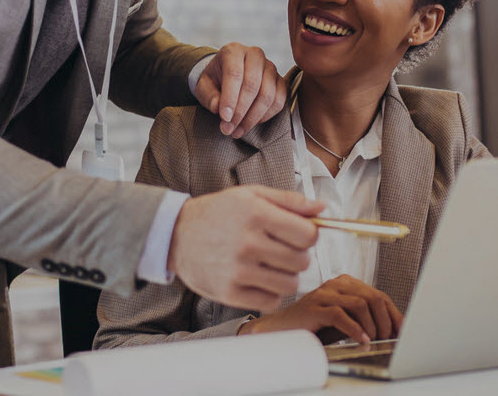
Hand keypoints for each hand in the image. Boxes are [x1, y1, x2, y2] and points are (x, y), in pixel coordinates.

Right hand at [167, 185, 322, 310]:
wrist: (176, 234)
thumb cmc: (216, 213)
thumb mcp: (252, 195)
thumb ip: (289, 201)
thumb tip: (321, 208)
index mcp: (256, 215)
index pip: (308, 235)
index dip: (309, 235)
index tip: (299, 234)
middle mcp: (248, 243)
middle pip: (302, 261)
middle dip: (298, 255)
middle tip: (282, 248)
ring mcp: (239, 270)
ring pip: (291, 284)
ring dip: (287, 275)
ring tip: (271, 264)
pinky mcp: (230, 293)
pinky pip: (271, 301)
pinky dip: (271, 293)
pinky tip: (259, 278)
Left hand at [194, 43, 285, 138]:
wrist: (227, 75)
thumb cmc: (215, 81)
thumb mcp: (204, 86)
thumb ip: (208, 96)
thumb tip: (218, 107)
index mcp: (233, 51)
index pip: (235, 74)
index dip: (230, 98)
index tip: (224, 118)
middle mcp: (255, 55)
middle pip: (253, 85)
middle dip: (240, 112)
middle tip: (228, 129)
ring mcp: (270, 67)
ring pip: (267, 95)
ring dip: (252, 118)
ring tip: (237, 130)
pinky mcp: (280, 80)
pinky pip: (279, 101)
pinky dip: (265, 116)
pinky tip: (251, 123)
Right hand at [241, 274, 403, 344]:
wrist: (280, 330)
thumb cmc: (313, 326)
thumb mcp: (343, 320)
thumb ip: (363, 319)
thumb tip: (390, 329)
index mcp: (346, 283)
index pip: (378, 294)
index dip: (393, 313)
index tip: (402, 330)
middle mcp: (336, 284)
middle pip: (372, 296)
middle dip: (385, 320)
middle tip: (389, 337)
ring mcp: (324, 294)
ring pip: (360, 303)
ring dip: (372, 325)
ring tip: (375, 339)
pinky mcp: (314, 307)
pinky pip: (341, 315)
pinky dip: (355, 329)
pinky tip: (362, 339)